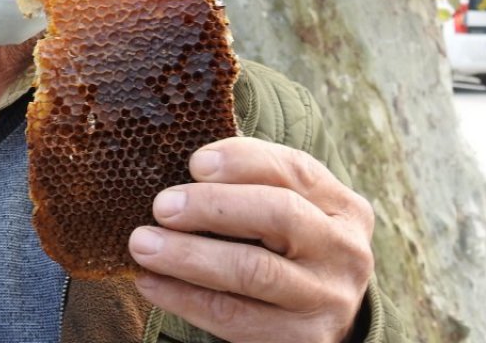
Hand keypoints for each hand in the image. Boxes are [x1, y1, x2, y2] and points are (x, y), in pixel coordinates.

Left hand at [128, 137, 373, 342]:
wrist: (321, 323)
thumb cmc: (287, 252)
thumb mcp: (287, 213)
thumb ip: (248, 188)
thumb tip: (181, 170)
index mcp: (343, 207)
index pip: (295, 170)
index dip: (241, 161)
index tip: (194, 163)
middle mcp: (343, 250)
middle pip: (280, 214)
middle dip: (213, 206)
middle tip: (162, 206)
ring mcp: (327, 298)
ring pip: (254, 270)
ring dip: (189, 255)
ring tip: (142, 244)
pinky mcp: (302, 338)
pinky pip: (233, 315)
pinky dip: (183, 297)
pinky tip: (150, 282)